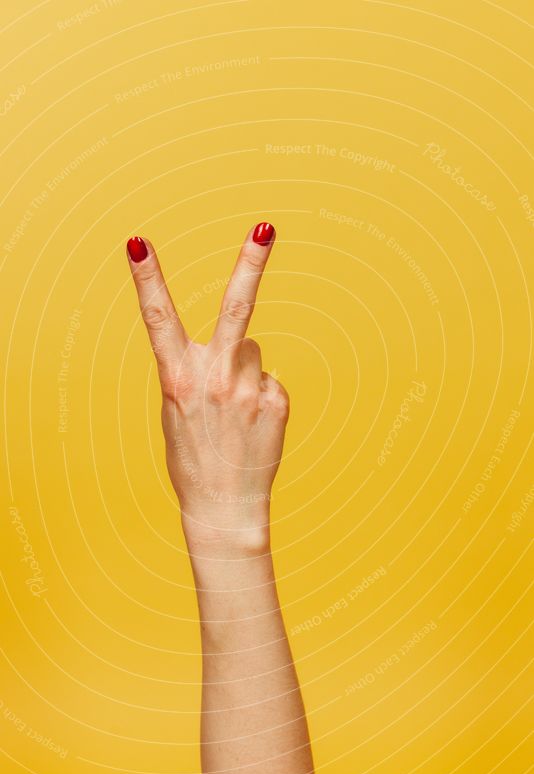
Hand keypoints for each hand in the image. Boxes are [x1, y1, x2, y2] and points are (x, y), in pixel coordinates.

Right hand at [127, 223, 288, 550]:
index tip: (138, 242)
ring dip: (243, 370)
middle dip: (251, 264)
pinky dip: (260, 394)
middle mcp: (214, 378)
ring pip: (252, 350)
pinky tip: (251, 424)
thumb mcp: (175, 412)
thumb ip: (196, 372)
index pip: (158, 320)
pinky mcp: (276, 401)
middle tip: (266, 228)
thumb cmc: (192, 456)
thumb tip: (239, 346)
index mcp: (177, 379)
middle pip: (236, 309)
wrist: (224, 506)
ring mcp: (248, 390)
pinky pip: (267, 380)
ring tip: (234, 411)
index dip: (146, 279)